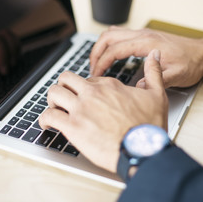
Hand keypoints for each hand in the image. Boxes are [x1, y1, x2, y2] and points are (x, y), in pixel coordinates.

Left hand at [39, 49, 167, 172]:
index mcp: (109, 85)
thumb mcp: (158, 94)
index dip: (85, 88)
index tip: (86, 97)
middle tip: (64, 98)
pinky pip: (48, 116)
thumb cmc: (149, 127)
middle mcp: (92, 93)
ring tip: (54, 110)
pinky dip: (44, 120)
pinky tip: (47, 125)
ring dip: (51, 101)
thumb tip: (154, 54)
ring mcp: (81, 109)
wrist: (142, 149)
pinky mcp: (72, 126)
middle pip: (66, 79)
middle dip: (62, 87)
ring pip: (53, 93)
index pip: (88, 79)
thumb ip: (153, 72)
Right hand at [89, 26, 202, 87]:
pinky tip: (110, 56)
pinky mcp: (143, 37)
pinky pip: (119, 35)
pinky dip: (109, 44)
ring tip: (96, 62)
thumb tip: (137, 88)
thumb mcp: (177, 76)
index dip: (102, 62)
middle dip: (95, 52)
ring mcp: (142, 34)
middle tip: (91, 68)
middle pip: (108, 36)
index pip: (115, 49)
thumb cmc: (191, 63)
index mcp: (147, 43)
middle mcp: (142, 35)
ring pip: (112, 32)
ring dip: (101, 46)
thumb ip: (157, 81)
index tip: (95, 75)